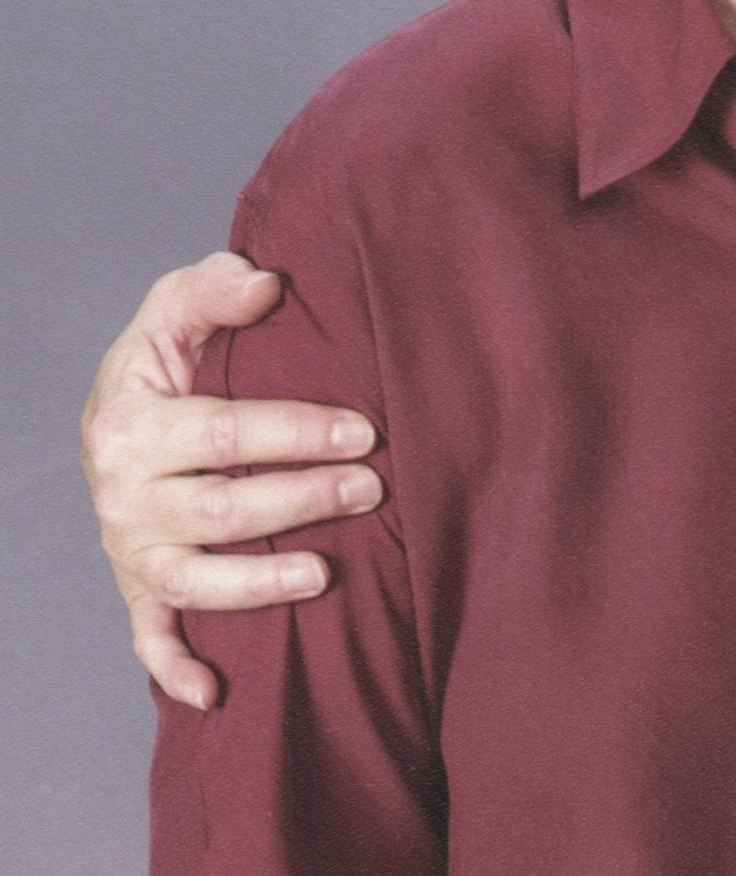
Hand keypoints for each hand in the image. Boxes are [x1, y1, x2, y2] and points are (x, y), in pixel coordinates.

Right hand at [79, 251, 381, 709]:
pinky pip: (150, 637)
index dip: (299, 432)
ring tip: (325, 574)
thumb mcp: (175, 305)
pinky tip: (214, 694)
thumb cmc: (165, 357)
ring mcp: (129, 549)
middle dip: (303, 500)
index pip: (226, 431)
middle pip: (221, 508)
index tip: (365, 430)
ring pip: (196, 577)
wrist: (119, 410)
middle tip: (374, 488)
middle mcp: (123, 496)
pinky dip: (176, 669)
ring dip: (261, 583)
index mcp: (131, 424)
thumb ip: (214, 287)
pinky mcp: (136, 587)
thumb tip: (267, 283)